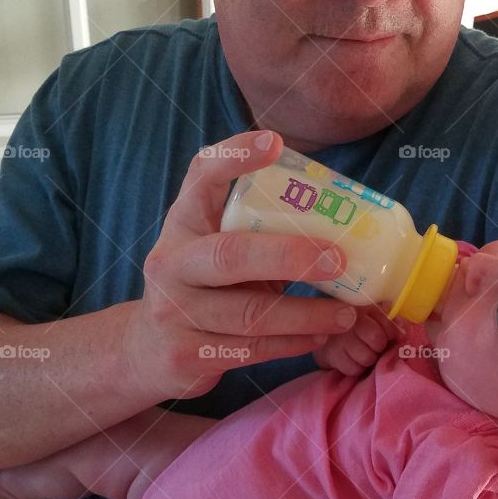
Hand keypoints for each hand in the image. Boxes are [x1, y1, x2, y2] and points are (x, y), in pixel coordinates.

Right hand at [121, 129, 356, 400]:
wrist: (150, 350)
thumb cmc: (206, 287)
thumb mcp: (218, 248)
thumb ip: (260, 230)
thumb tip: (346, 218)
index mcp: (184, 222)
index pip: (202, 176)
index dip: (236, 157)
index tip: (275, 143)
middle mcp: (171, 263)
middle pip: (232, 255)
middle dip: (290, 257)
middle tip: (339, 260)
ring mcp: (174, 311)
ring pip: (250, 314)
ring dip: (307, 314)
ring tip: (347, 314)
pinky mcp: (186, 354)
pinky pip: (251, 349)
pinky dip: (293, 343)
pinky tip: (320, 337)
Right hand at [312, 305, 404, 375]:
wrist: (324, 331)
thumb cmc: (355, 322)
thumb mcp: (373, 315)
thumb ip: (389, 322)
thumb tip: (403, 334)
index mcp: (361, 309)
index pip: (387, 325)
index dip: (391, 334)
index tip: (388, 336)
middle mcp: (348, 322)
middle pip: (377, 342)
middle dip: (379, 347)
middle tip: (374, 346)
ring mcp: (338, 340)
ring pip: (366, 358)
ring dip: (368, 358)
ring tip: (363, 352)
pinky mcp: (330, 356)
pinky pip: (354, 370)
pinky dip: (357, 368)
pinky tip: (353, 359)